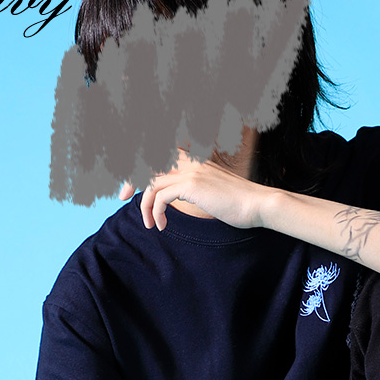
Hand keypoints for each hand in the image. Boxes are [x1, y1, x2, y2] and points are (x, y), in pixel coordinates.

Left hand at [118, 148, 273, 230]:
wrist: (258, 205)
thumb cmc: (240, 204)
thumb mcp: (212, 192)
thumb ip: (192, 189)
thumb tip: (171, 198)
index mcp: (194, 160)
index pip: (159, 153)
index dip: (140, 165)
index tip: (131, 184)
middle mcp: (190, 161)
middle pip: (147, 162)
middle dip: (129, 178)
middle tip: (120, 196)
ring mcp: (191, 171)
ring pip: (150, 183)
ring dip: (144, 205)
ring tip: (149, 224)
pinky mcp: (191, 185)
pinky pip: (159, 196)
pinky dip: (154, 212)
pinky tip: (161, 225)